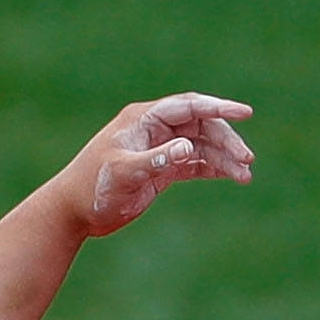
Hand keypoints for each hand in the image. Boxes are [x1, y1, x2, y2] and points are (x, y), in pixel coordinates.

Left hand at [72, 92, 255, 236]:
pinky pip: (196, 162)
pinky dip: (215, 168)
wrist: (73, 213)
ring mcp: (159, 149)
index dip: (218, 107)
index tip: (245, 113)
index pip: (188, 106)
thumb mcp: (123, 173)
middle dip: (226, 140)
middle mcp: (153, 130)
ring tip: (245, 176)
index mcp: (142, 119)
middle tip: (246, 159)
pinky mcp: (162, 169)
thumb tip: (188, 147)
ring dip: (225, 157)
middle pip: (201, 126)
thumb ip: (155, 159)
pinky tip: (234, 177)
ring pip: (202, 146)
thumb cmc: (92, 188)